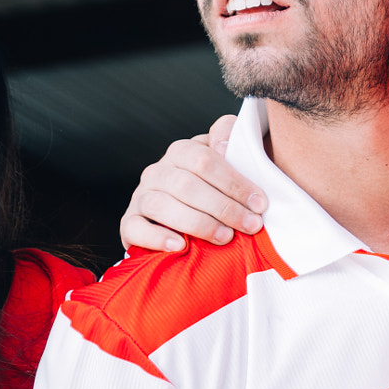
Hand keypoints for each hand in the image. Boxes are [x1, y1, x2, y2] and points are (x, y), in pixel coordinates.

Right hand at [118, 114, 265, 252]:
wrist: (188, 215)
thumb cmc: (217, 187)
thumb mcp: (228, 160)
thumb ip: (233, 142)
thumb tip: (226, 143)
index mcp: (182, 151)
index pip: (205, 161)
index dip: (234, 183)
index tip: (260, 204)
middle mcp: (157, 171)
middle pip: (187, 185)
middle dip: (224, 207)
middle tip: (250, 225)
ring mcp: (140, 196)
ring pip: (161, 205)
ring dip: (198, 223)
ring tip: (225, 237)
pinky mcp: (129, 223)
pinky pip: (135, 228)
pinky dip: (157, 238)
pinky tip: (180, 245)